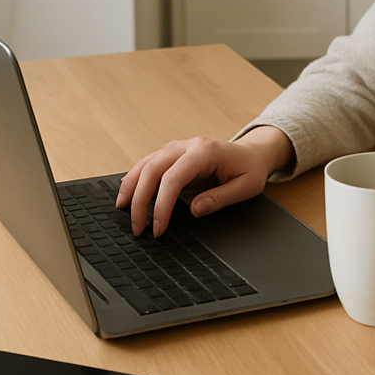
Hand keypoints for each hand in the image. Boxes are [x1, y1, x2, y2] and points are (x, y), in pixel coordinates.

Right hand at [115, 126, 292, 236]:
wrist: (252, 153)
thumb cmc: (250, 169)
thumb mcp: (246, 187)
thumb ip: (220, 198)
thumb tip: (194, 209)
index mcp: (206, 152)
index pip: (174, 178)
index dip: (162, 205)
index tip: (158, 228)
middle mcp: (188, 146)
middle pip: (153, 169)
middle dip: (141, 200)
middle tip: (137, 228)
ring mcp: (179, 147)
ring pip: (146, 163)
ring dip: (131, 185)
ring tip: (121, 208)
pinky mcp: (174, 153)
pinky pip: (149, 162)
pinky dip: (135, 176)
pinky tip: (126, 189)